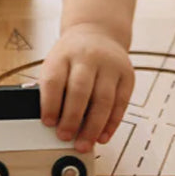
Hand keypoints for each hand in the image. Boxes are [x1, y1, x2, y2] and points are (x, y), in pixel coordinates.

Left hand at [39, 24, 133, 153]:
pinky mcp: (127, 75)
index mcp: (64, 55)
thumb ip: (51, 87)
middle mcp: (87, 57)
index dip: (50, 104)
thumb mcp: (56, 62)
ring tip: (84, 143)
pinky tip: (103, 135)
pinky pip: (121, 103)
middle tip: (65, 137)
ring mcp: (110, 65)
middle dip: (72, 118)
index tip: (47, 123)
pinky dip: (111, 123)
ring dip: (93, 126)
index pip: (54, 80)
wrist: (97, 32)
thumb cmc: (72, 55)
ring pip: (103, 99)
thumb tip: (49, 120)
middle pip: (80, 90)